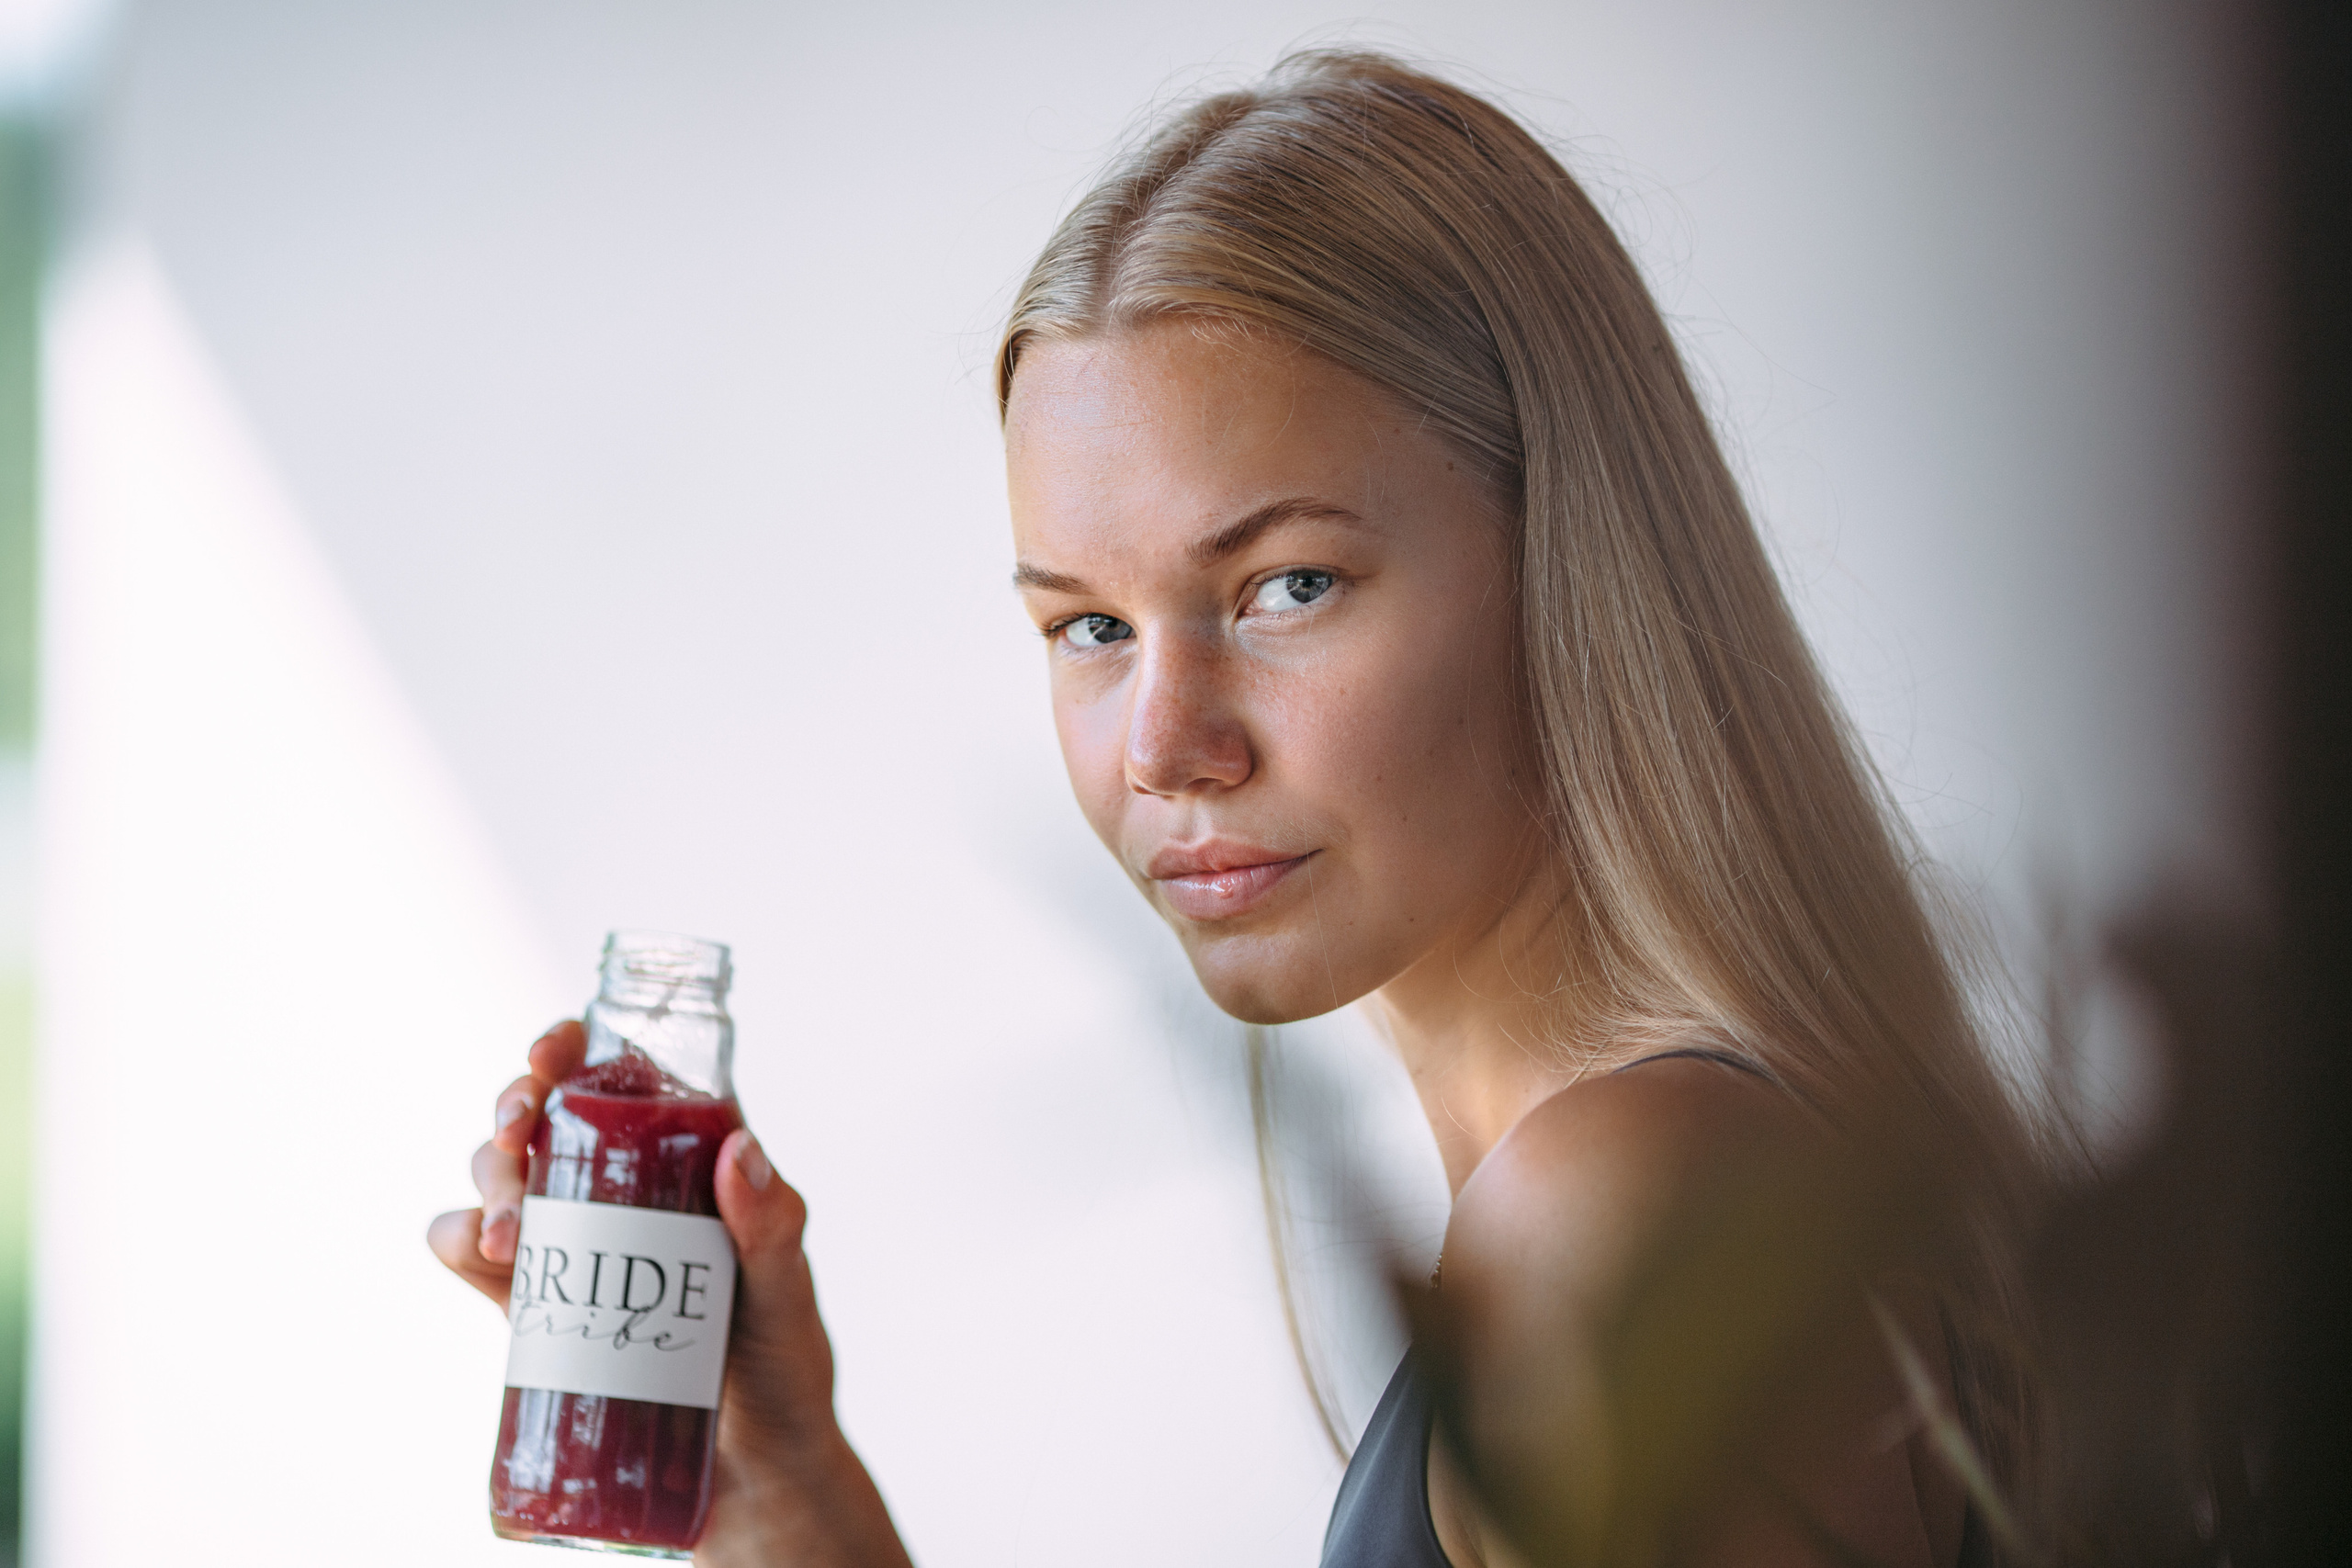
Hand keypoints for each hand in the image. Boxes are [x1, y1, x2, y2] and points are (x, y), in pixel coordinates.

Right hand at [428, 1021, 913, 1566]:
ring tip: (510, 1235)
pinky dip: (458, 1241)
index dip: (570, 1046)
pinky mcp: (537, 1301)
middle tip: (515, 1139)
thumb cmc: (784, 1370)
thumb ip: (774, 1228)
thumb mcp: (788, 1295)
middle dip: (514, 1109)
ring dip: (487, 1180)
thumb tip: (742, 1150)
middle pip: (545, 1114)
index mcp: (688, 1158)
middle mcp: (624, 1187)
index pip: (622, 1075)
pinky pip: (474, 1253)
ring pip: (502, 1176)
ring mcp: (575, 1242)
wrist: (748, 1474)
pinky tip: (477, 1256)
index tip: (548, 1055)